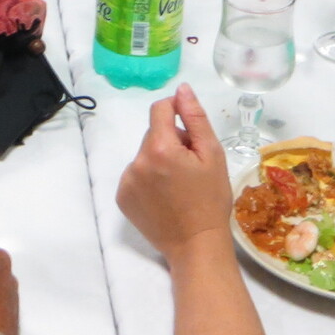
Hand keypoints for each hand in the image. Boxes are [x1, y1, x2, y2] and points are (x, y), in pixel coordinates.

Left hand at [116, 83, 233, 262]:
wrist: (195, 244)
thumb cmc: (210, 199)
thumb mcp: (212, 155)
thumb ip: (195, 118)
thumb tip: (182, 90)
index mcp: (160, 148)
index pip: (160, 109)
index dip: (176, 112)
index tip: (190, 131)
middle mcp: (137, 161)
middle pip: (153, 134)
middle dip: (171, 141)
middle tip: (191, 165)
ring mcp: (126, 181)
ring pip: (145, 154)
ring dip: (159, 159)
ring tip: (178, 184)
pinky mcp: (122, 197)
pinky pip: (136, 173)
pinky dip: (148, 177)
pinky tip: (165, 195)